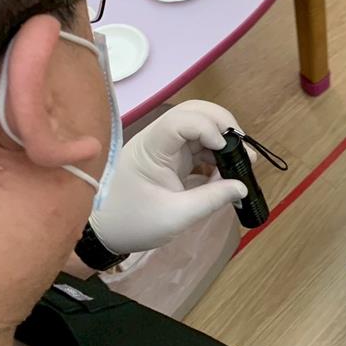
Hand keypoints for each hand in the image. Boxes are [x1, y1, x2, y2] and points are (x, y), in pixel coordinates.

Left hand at [89, 100, 248, 253]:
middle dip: (223, 125)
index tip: (225, 150)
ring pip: (200, 127)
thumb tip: (243, 186)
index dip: (208, 127)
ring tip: (242, 162)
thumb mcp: (175, 216)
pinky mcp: (171, 159)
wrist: (102, 233)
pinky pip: (199, 146)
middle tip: (242, 148)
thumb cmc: (132, 223)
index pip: (182, 120)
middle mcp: (159, 139)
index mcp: (152, 147)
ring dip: (223, 140)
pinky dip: (216, 155)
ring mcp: (166, 148)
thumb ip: (211, 199)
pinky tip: (226, 173)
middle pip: (194, 112)